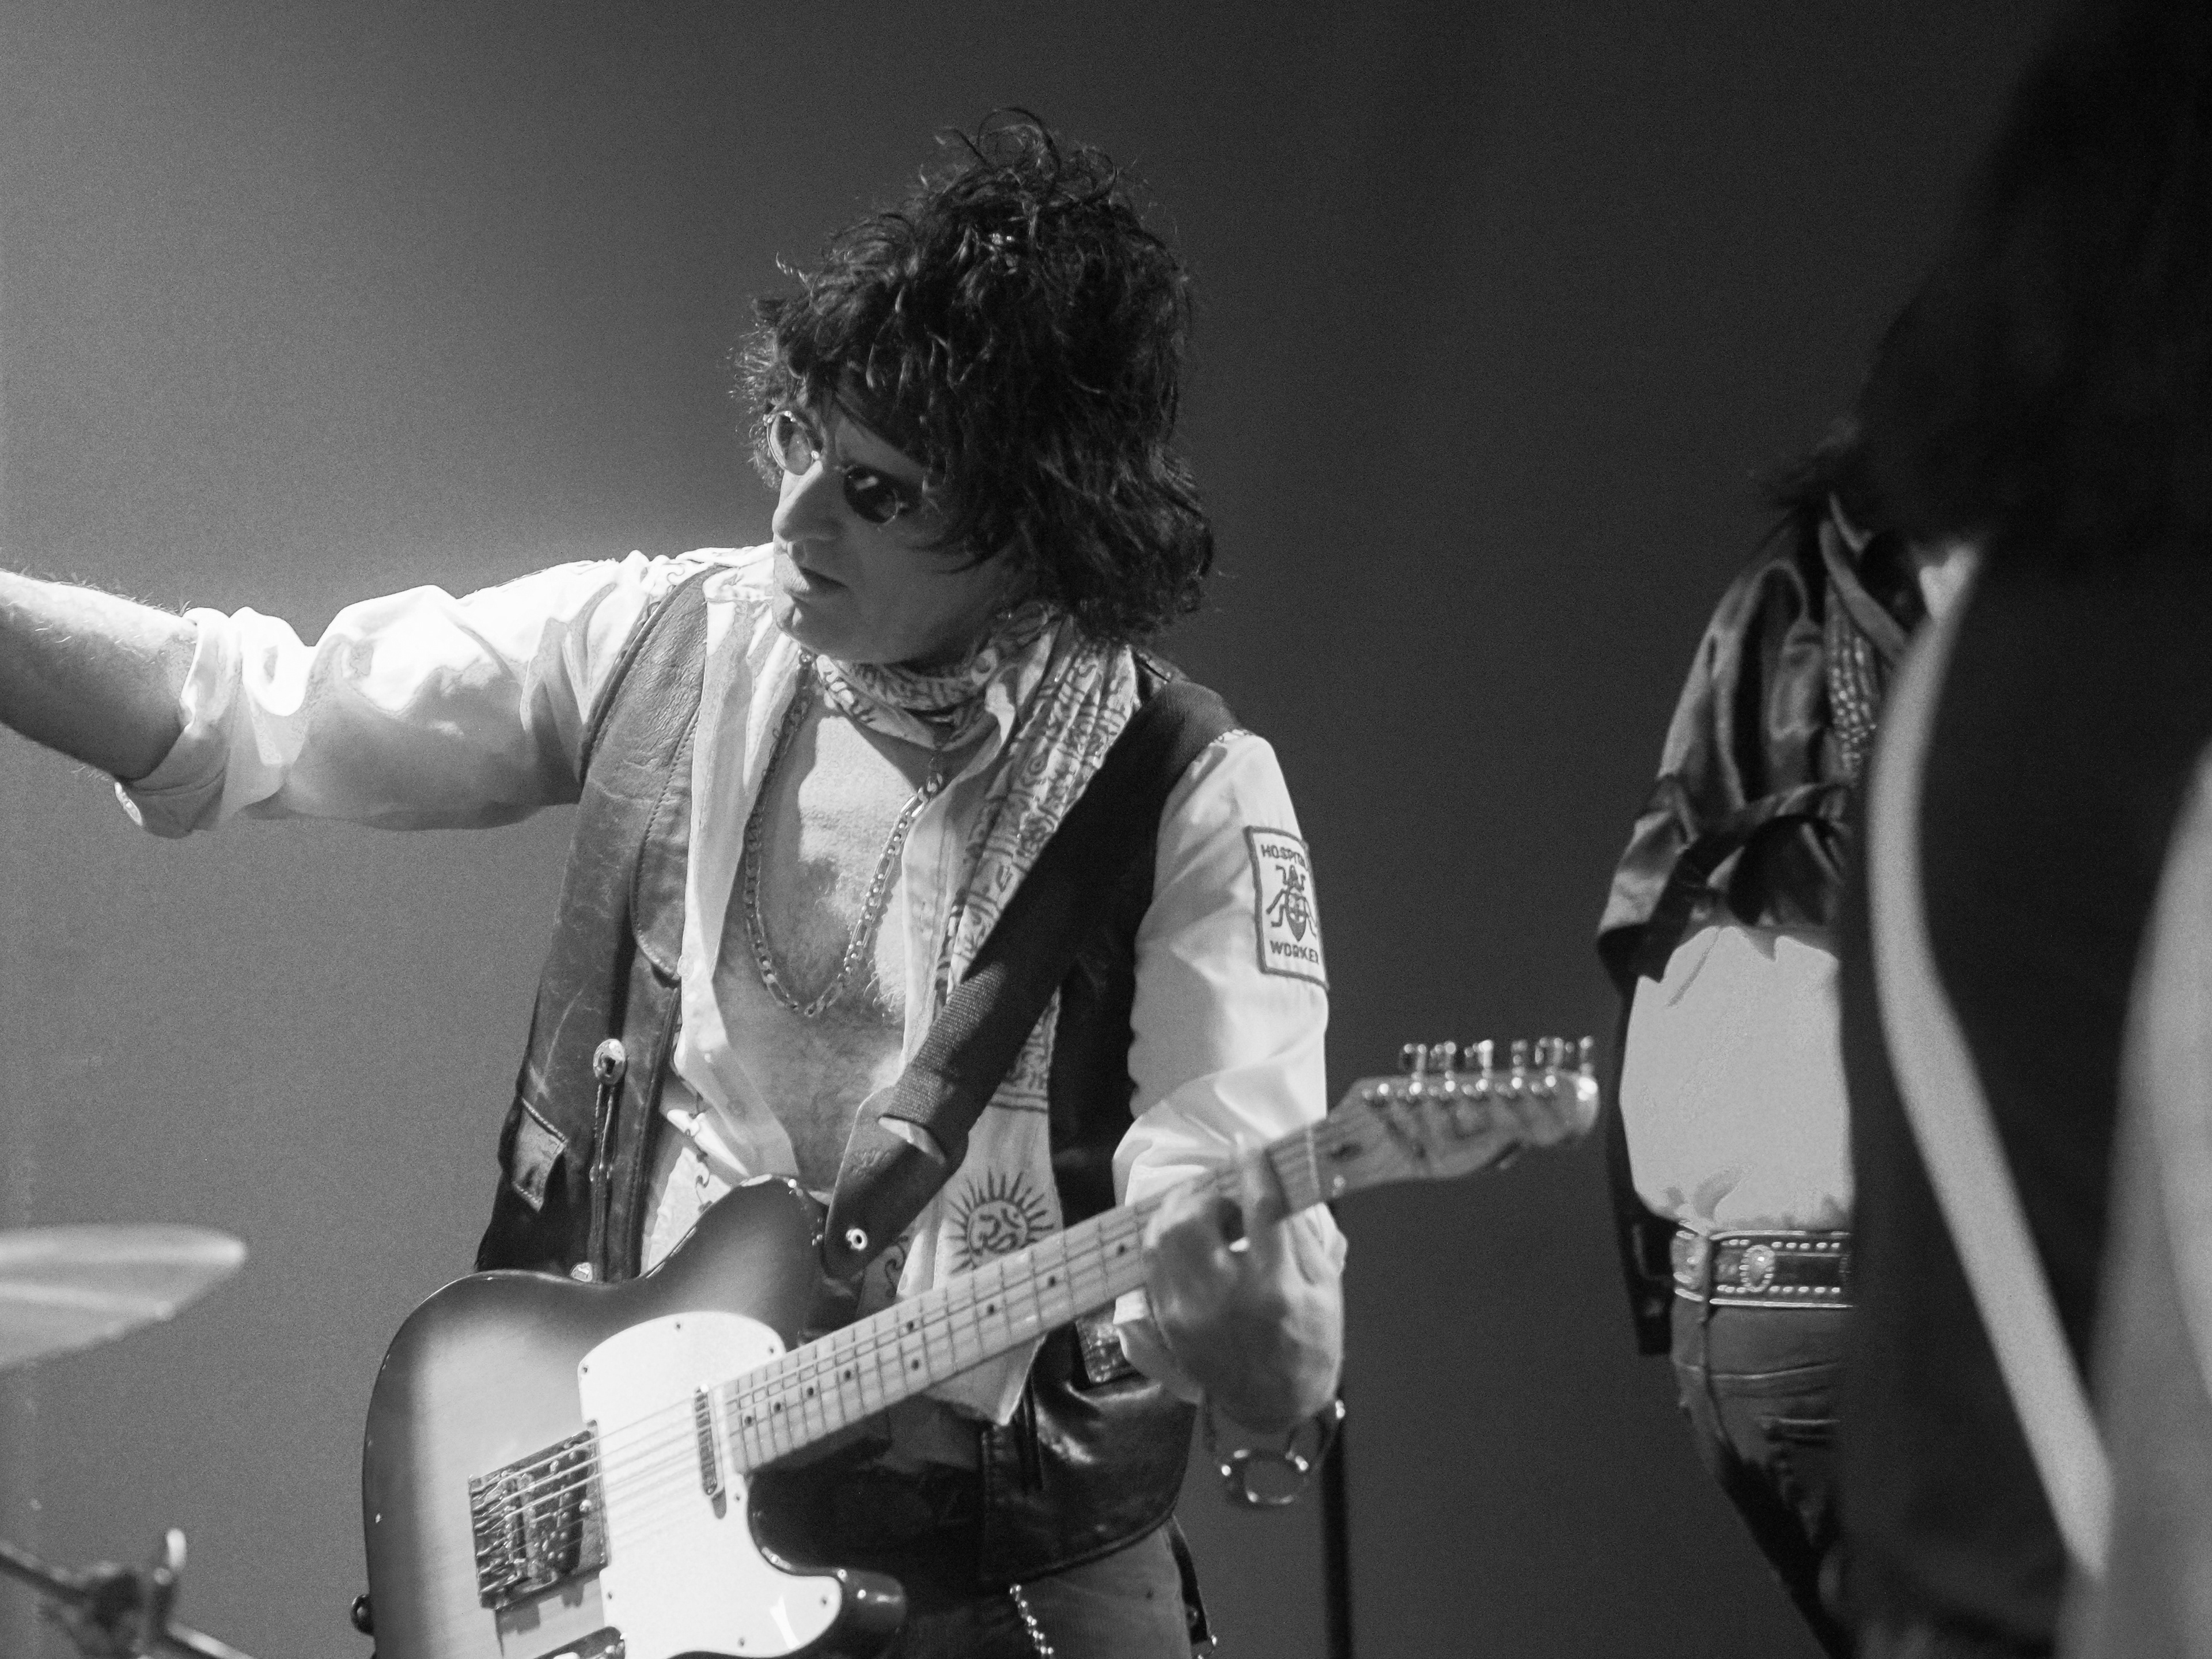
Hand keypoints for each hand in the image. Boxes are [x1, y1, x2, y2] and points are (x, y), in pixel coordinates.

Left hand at [1137, 1152, 1343, 1434]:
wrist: (1275, 1403)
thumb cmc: (1310, 1341)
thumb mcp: (1325, 1287)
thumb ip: (1300, 1234)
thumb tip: (1275, 1182)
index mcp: (1277, 1289)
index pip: (1259, 1209)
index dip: (1251, 1168)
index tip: (1246, 1145)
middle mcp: (1226, 1300)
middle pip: (1194, 1219)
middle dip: (1205, 1192)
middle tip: (1223, 1195)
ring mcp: (1189, 1313)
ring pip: (1162, 1237)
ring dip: (1179, 1209)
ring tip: (1201, 1209)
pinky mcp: (1168, 1321)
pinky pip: (1152, 1262)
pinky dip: (1164, 1236)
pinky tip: (1184, 1232)